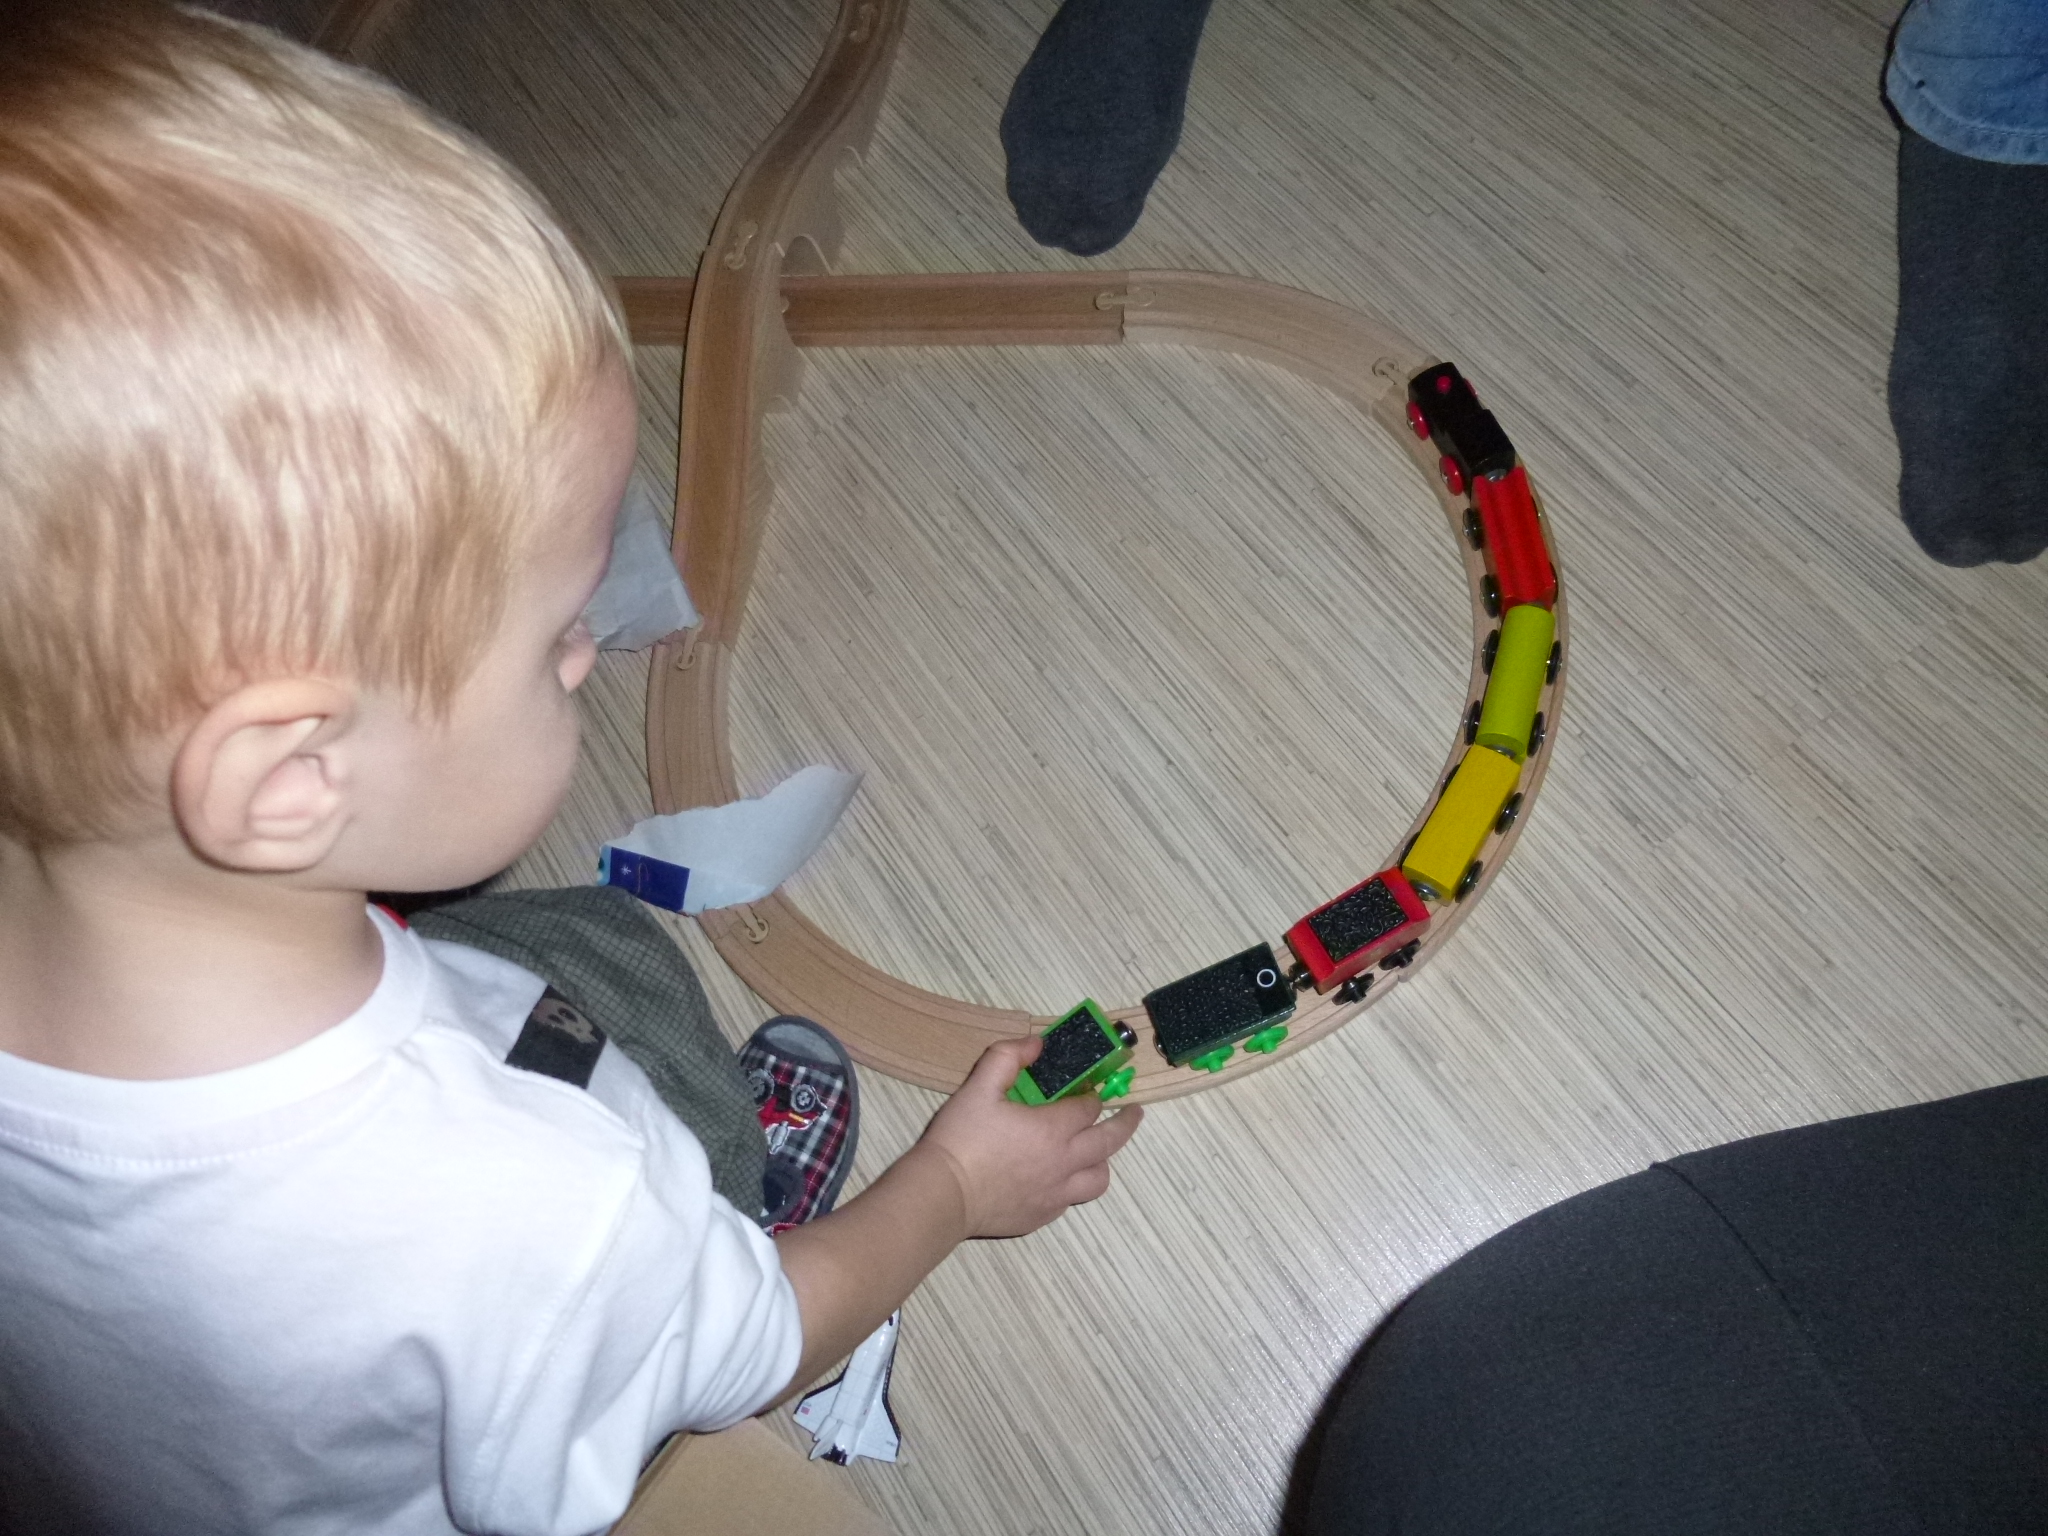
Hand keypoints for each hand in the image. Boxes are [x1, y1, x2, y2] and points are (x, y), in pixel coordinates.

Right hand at [914, 1036, 1142, 1238]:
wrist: (942, 1195)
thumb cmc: (961, 1139)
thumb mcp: (978, 1086)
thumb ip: (1008, 1057)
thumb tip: (1037, 1043)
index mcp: (1052, 1128)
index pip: (1088, 1108)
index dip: (1092, 1095)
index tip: (1091, 1090)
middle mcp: (1064, 1162)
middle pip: (1110, 1141)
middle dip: (1126, 1123)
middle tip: (1134, 1113)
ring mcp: (1056, 1193)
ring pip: (1099, 1178)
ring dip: (1103, 1160)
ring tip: (1097, 1151)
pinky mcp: (1042, 1216)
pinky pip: (1071, 1200)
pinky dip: (1074, 1186)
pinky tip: (1059, 1179)